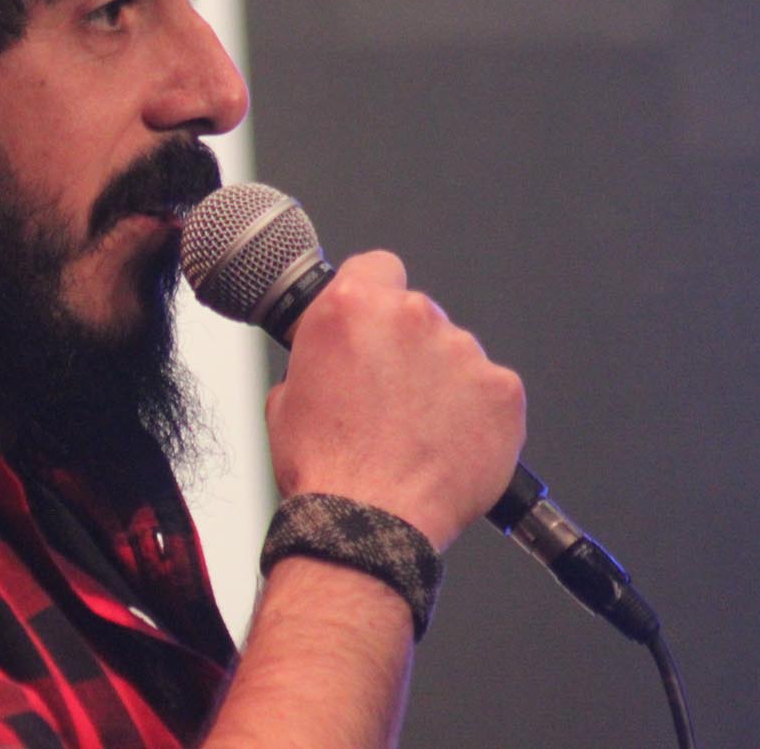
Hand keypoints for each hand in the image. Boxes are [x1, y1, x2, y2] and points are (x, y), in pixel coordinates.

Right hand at [265, 250, 525, 550]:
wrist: (368, 524)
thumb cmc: (324, 466)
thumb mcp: (287, 394)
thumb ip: (321, 354)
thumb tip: (337, 354)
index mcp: (351, 307)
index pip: (377, 267)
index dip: (373, 296)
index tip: (373, 325)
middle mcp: (411, 317)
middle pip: (417, 314)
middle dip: (405, 348)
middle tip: (388, 398)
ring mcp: (462, 351)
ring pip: (455, 354)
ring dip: (440, 382)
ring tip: (417, 433)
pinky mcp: (502, 391)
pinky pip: (490, 391)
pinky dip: (476, 414)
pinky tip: (448, 446)